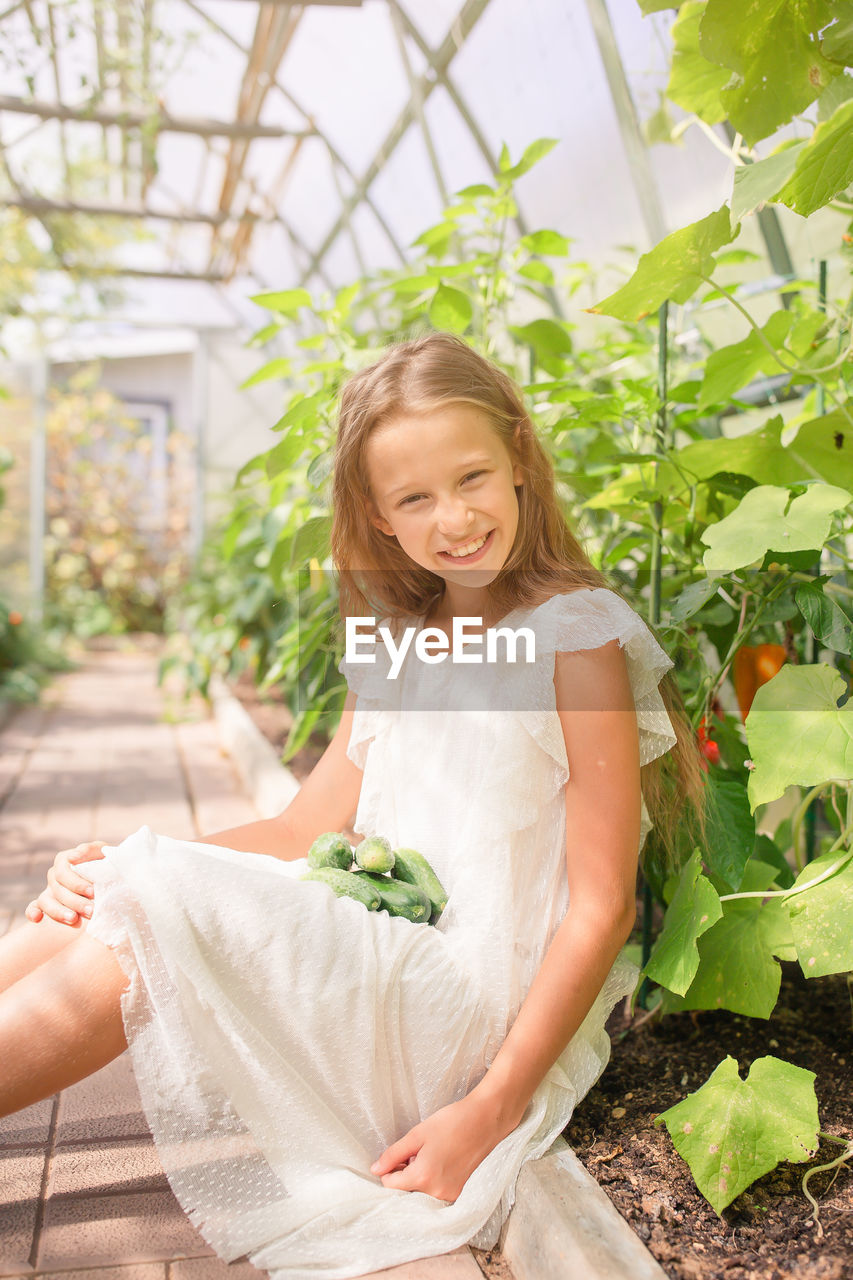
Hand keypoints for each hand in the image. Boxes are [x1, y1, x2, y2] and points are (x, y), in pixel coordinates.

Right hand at [25, 841, 106, 926]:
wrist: (114, 879)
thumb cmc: (108, 864)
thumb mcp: (103, 853)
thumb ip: (90, 850)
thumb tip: (72, 857)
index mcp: (64, 860)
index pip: (63, 873)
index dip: (76, 883)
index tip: (92, 892)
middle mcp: (54, 874)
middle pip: (57, 889)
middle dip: (74, 901)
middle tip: (91, 910)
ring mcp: (49, 890)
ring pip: (45, 900)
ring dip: (58, 911)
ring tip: (74, 919)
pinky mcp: (49, 904)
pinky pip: (34, 907)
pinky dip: (32, 912)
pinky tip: (37, 918)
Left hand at [369, 1093, 517, 1202]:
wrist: (485, 1120)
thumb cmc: (451, 1122)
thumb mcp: (418, 1134)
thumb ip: (394, 1154)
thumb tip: (375, 1170)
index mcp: (423, 1177)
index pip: (391, 1186)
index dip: (389, 1170)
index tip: (398, 1156)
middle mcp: (437, 1193)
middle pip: (407, 1192)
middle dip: (406, 1175)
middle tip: (417, 1153)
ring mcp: (451, 1195)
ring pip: (423, 1193)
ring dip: (421, 1179)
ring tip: (432, 1155)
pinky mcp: (461, 1193)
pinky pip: (438, 1193)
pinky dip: (435, 1181)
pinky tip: (443, 1161)